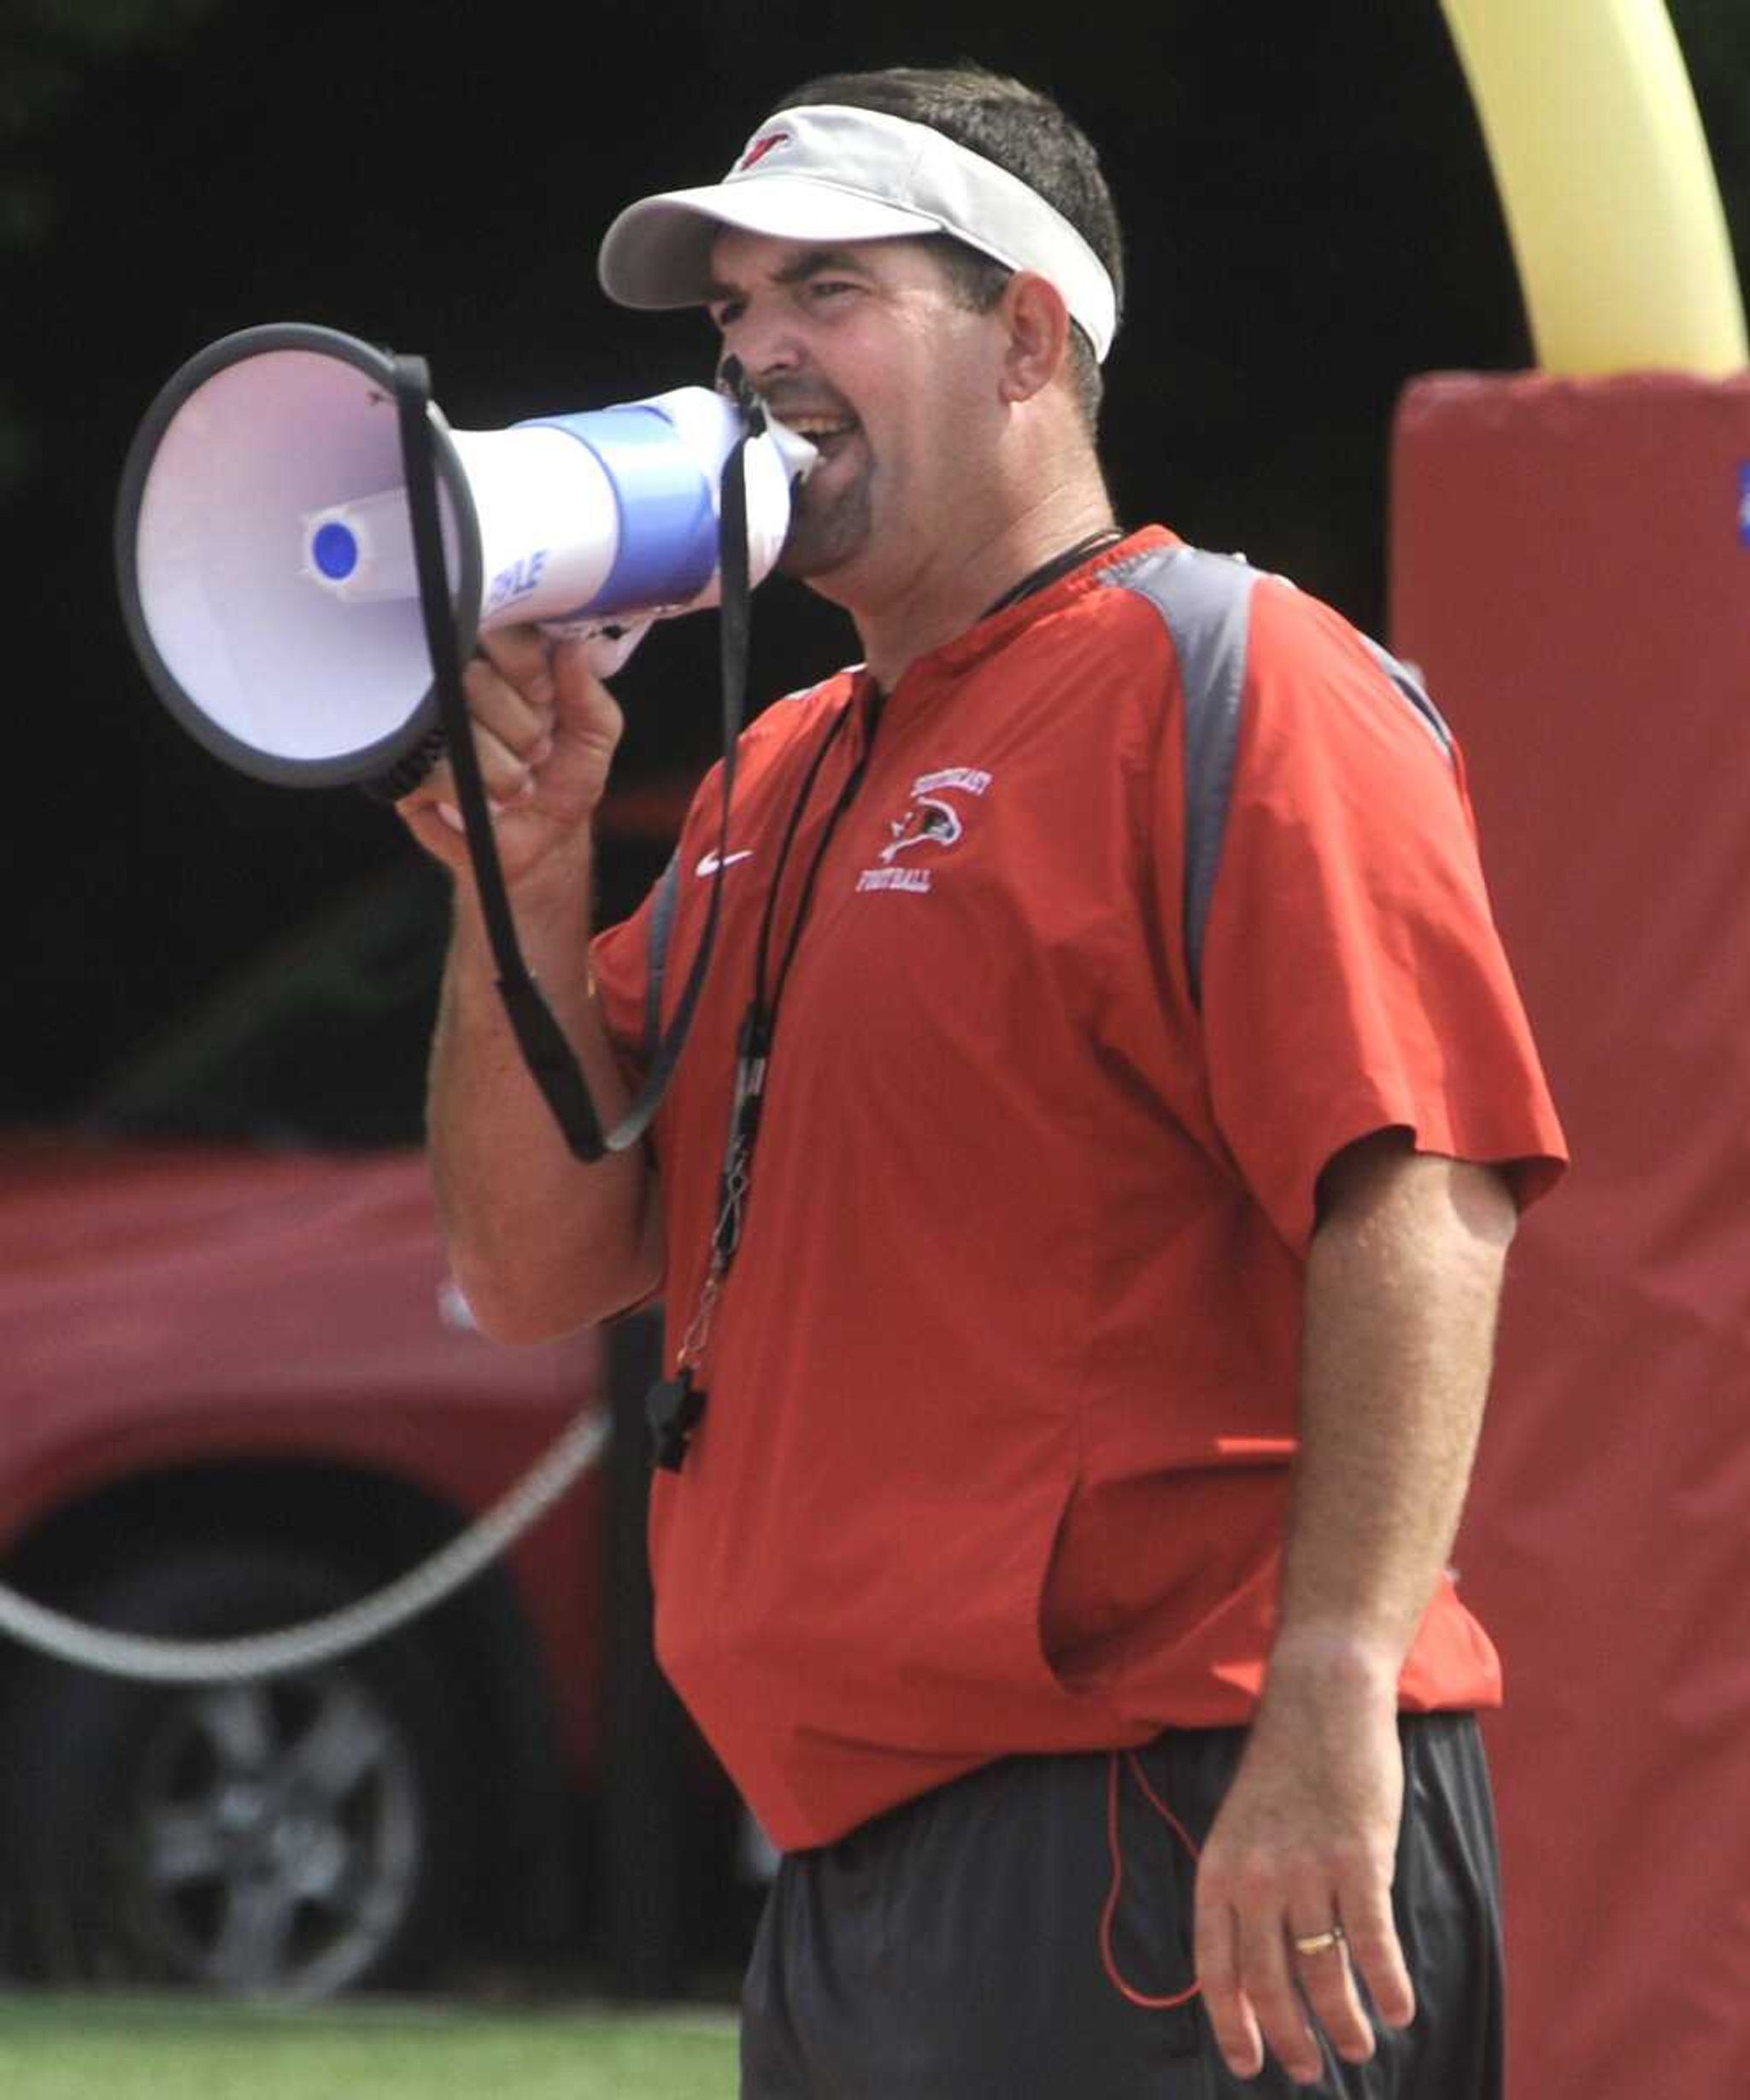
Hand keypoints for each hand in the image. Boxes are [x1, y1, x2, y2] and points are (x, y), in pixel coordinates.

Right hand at [396, 626, 623, 891]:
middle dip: (519, 724)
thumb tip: (572, 649)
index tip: (544, 696)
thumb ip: (588, 692)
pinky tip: (482, 799)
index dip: (522, 661)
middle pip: (473, 674)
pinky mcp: (403, 762)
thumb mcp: (594, 733)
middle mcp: (455, 678)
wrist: (538, 844)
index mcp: (501, 659)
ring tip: (519, 782)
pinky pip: (432, 767)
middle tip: (537, 750)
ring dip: (501, 765)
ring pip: (454, 720)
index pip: (495, 626)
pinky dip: (468, 790)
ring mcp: (423, 719)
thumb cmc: (563, 778)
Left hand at [1192, 1654, 1413, 2085]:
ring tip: (1359, 2048)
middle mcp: (1258, 1878)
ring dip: (1346, 2023)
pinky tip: (1400, 2010)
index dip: (1231, 2025)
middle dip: (1291, 2039)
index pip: (1216, 1969)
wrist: (1321, 1703)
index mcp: (1219, 1871)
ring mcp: (1309, 1870)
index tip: (1247, 2065)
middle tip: (1309, 2069)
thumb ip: (1243, 1893)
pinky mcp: (1360, 1860)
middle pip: (1270, 1984)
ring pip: (1326, 1973)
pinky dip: (1390, 1985)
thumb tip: (1256, 1971)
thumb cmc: (1283, 1770)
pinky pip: (1376, 1942)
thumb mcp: (1240, 1830)